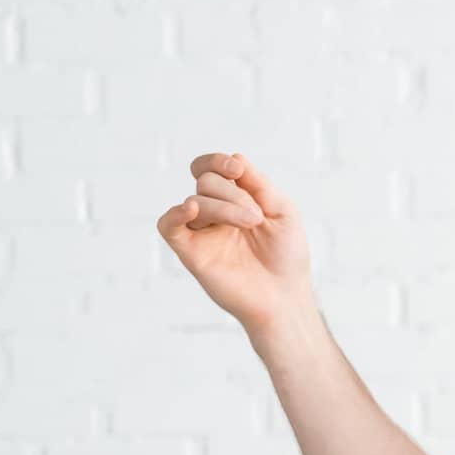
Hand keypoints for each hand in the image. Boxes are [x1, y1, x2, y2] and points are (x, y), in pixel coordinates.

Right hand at [154, 152, 316, 340]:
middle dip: (233, 193)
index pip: (211, 169)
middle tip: (256, 217)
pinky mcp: (190, 251)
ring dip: (223, 206)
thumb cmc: (286, 256)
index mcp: (234, 199)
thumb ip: (259, 184)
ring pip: (195, 201)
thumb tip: (235, 158)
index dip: (218, 162)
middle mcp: (213, 213)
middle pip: (206, 182)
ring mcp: (200, 231)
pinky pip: (168, 225)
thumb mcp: (282, 211)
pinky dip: (175, 213)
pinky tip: (192, 209)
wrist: (284, 296)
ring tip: (250, 222)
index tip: (237, 171)